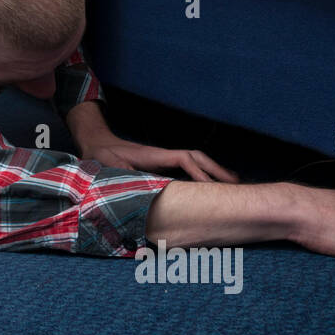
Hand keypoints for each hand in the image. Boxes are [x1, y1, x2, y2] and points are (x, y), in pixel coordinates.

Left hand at [85, 135, 239, 182]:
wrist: (97, 144)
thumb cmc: (103, 156)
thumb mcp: (111, 166)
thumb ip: (125, 177)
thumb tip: (140, 189)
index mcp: (155, 155)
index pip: (184, 160)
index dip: (198, 172)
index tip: (211, 187)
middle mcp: (164, 155)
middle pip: (197, 158)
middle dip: (217, 169)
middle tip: (237, 185)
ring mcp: (165, 159)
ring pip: (196, 161)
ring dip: (214, 171)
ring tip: (234, 184)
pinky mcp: (163, 164)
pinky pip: (188, 167)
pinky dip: (203, 174)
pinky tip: (210, 185)